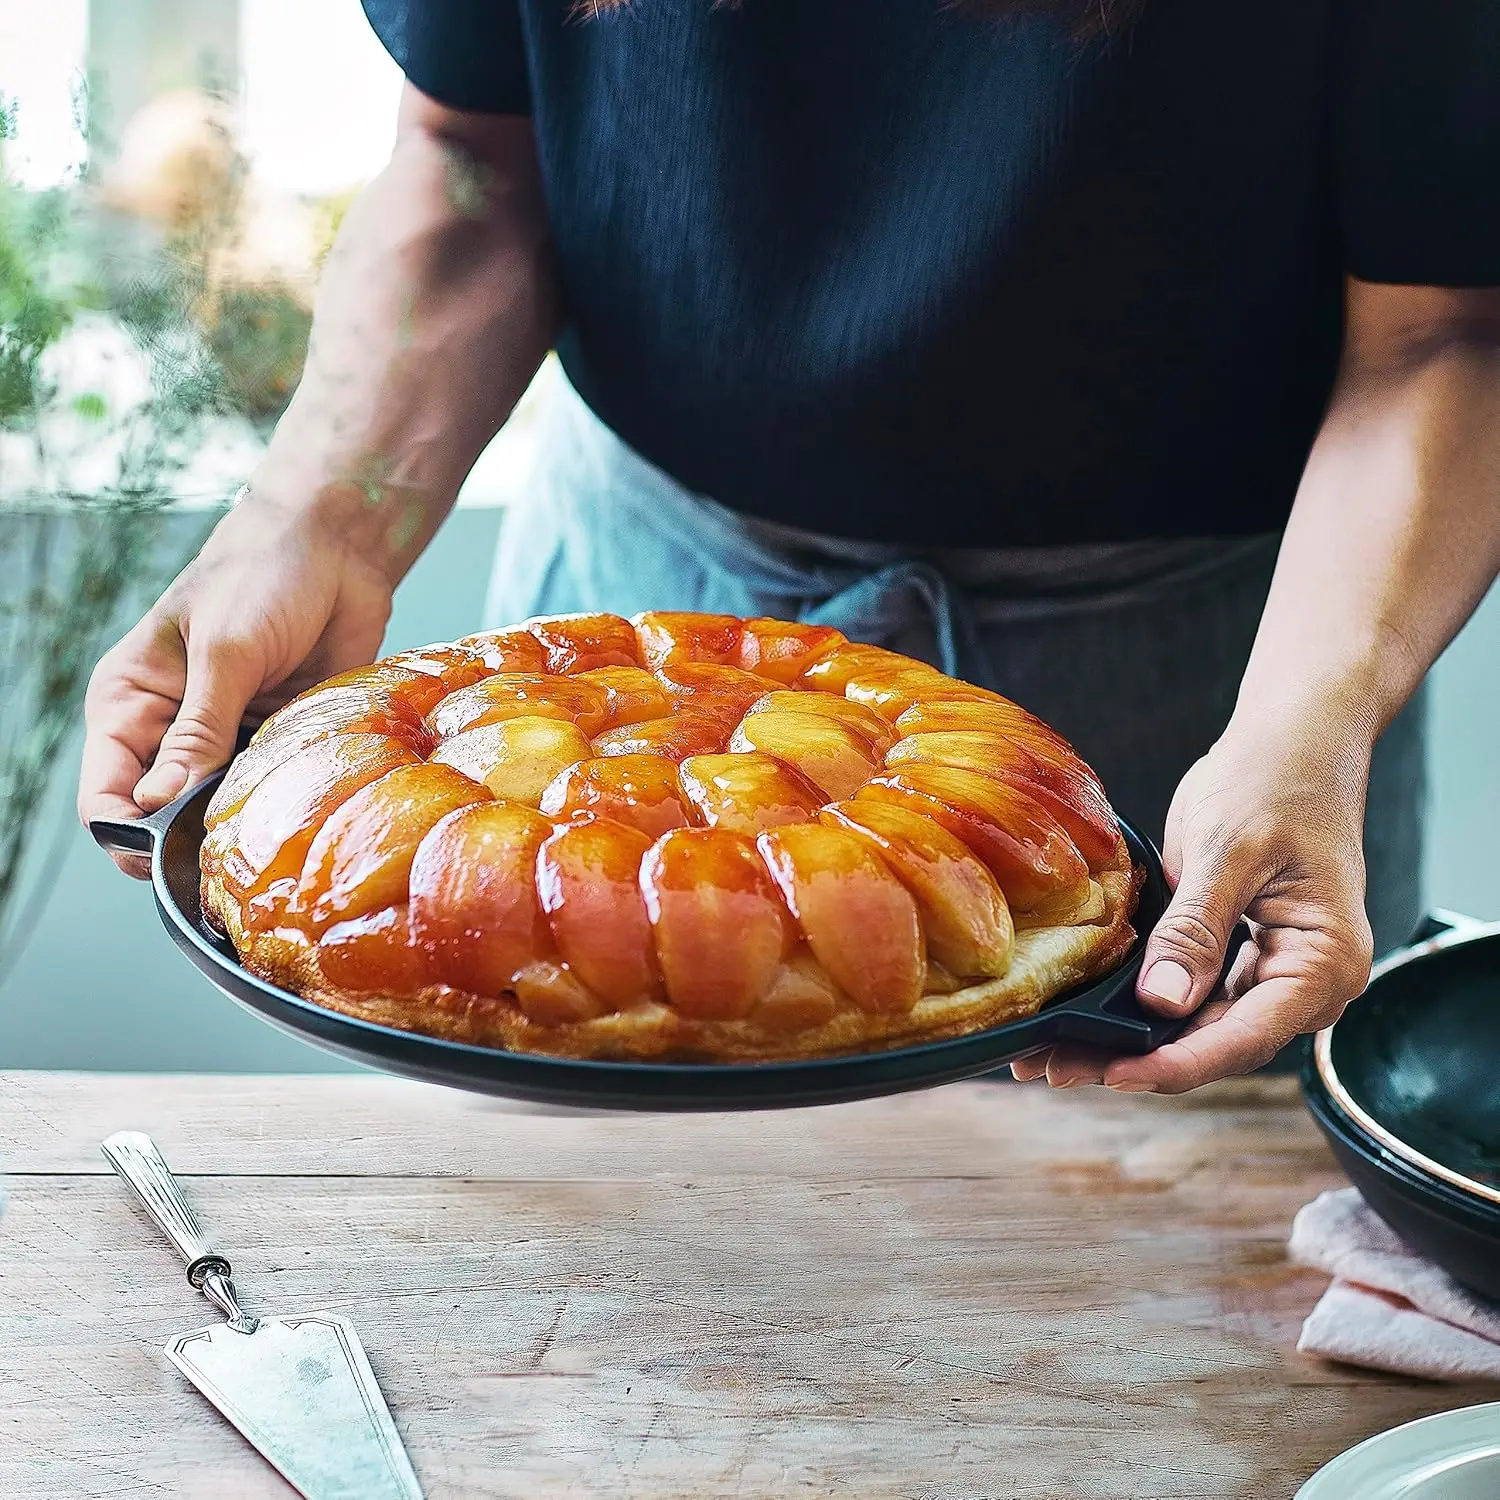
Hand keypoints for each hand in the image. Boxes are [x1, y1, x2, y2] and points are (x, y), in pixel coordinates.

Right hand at [79, 483, 395, 875]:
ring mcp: (229, 740)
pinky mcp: (279, 740)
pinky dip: (285, 803)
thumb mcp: (224, 651)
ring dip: (244, 825)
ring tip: (273, 831)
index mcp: (131, 704)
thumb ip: (198, 731)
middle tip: (234, 853)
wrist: (336, 546)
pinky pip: (273, 791)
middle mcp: (172, 732)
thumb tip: (161, 807)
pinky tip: (306, 807)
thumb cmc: (263, 576)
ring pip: (221, 813)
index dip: (129, 838)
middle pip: (164, 820)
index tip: (173, 858)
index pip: (107, 797)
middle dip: (192, 842)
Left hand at [1010, 713, 1376, 1092]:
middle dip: (1137, 1059)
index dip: (1174, 1064)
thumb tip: (1162, 1003)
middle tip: (1053, 1069)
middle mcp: (1305, 979)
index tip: (1112, 1074)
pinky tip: (1087, 1016)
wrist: (1292, 740)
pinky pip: (1190, 993)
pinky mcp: (1238, 952)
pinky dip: (1140, 1005)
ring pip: (1196, 1025)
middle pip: (1216, 1042)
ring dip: (1130, 1040)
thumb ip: (1195, 929)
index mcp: (1324, 961)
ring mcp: (1271, 968)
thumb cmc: (1275, 781)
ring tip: (1053, 1055)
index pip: (1244, 1037)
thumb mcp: (1226, 851)